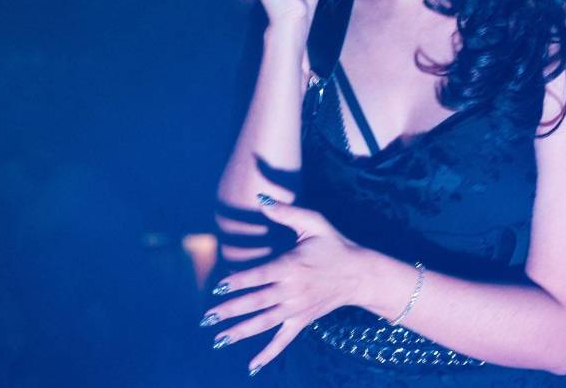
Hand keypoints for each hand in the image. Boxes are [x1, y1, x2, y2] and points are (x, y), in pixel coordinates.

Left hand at [202, 194, 365, 374]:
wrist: (359, 273)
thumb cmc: (334, 244)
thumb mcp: (314, 222)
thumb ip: (286, 211)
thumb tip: (262, 198)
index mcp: (292, 266)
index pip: (259, 275)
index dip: (238, 282)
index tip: (217, 287)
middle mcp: (292, 290)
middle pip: (257, 302)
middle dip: (230, 311)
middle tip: (206, 318)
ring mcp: (297, 309)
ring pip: (264, 323)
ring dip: (240, 332)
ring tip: (217, 339)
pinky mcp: (302, 321)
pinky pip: (283, 340)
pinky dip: (268, 354)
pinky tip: (251, 366)